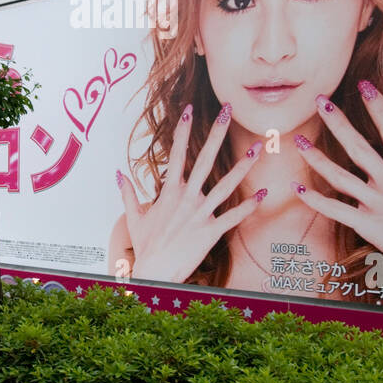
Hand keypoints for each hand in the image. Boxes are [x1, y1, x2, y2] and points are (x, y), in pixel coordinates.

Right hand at [117, 102, 265, 282]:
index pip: (177, 153)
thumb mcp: (133, 217)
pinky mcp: (210, 231)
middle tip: (228, 110)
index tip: (189, 110)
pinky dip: (249, 206)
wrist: (154, 272)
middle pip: (204, 159)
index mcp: (169, 191)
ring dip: (243, 166)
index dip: (183, 130)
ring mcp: (200, 213)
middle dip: (217, 132)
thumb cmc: (146, 245)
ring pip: (225, 185)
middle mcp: (186, 197)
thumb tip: (119, 173)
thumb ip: (127, 193)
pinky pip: (233, 216)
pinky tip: (262, 195)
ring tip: (258, 148)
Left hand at [293, 84, 382, 292]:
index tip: (363, 85)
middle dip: (337, 121)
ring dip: (316, 158)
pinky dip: (314, 201)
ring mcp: (380, 205)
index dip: (378, 107)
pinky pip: (336, 211)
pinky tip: (294, 189)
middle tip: (319, 99)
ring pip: (340, 176)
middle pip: (359, 146)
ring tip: (296, 140)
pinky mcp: (371, 228)